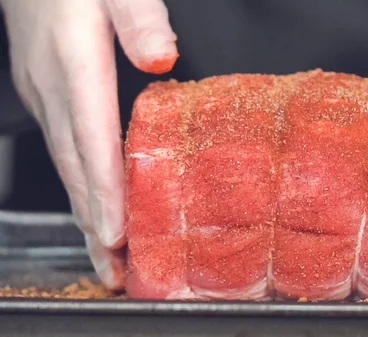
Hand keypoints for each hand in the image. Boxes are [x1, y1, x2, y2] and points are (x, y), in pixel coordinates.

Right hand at [0, 0, 177, 288]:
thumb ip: (139, 17)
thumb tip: (161, 57)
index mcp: (75, 62)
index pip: (92, 140)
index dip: (104, 191)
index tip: (116, 234)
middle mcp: (53, 88)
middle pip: (75, 168)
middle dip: (94, 222)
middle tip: (113, 269)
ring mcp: (44, 94)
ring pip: (66, 166)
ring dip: (85, 213)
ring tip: (103, 256)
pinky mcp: (45, 93)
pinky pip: (64, 151)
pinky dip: (79, 186)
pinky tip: (93, 206)